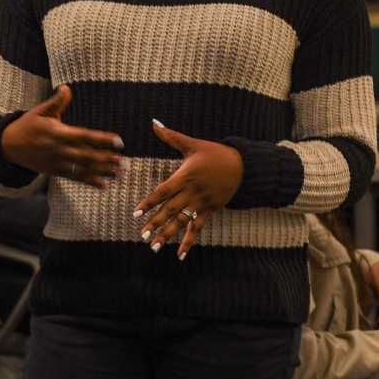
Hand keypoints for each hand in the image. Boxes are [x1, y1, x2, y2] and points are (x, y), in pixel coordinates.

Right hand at [0, 85, 124, 187]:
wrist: (9, 147)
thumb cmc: (27, 126)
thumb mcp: (40, 111)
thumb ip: (56, 101)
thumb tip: (67, 87)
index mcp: (58, 133)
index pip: (85, 136)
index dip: (102, 139)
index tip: (118, 141)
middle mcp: (60, 150)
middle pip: (88, 156)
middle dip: (107, 160)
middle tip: (125, 162)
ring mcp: (58, 163)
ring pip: (84, 169)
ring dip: (104, 172)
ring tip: (121, 174)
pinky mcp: (57, 172)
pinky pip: (76, 178)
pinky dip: (91, 182)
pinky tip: (105, 186)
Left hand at [135, 120, 242, 259]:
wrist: (242, 166)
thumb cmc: (215, 153)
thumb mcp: (192, 144)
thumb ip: (171, 136)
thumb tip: (154, 123)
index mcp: (184, 177)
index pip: (162, 192)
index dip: (149, 202)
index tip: (136, 213)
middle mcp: (191, 193)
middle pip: (170, 210)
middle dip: (155, 223)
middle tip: (142, 235)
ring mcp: (201, 204)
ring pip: (182, 222)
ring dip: (168, 235)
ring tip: (154, 247)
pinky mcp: (209, 211)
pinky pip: (197, 229)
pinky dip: (189, 242)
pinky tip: (180, 255)